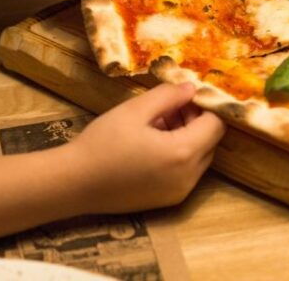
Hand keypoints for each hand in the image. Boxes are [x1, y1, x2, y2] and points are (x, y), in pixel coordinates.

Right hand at [67, 83, 225, 212]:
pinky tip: (152, 144)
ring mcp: (179, 192)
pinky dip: (178, 155)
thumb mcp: (135, 110)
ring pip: (199, 157)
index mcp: (183, 153)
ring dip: (187, 137)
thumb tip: (192, 88)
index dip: (206, 106)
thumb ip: (169, 96)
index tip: (186, 96)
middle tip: (169, 107)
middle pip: (210, 141)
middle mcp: (188, 177)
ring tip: (157, 123)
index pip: (216, 124)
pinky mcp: (168, 200)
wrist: (72, 184)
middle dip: (195, 121)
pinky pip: (186, 172)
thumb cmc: (101, 143)